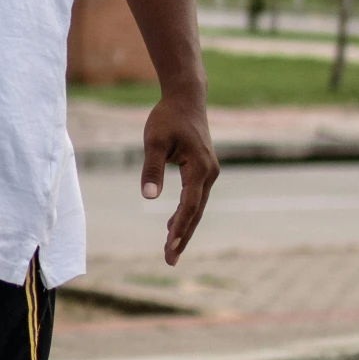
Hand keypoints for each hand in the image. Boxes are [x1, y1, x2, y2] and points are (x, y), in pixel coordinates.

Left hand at [139, 90, 219, 265]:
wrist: (186, 98)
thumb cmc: (168, 117)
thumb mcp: (154, 141)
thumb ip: (151, 169)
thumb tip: (149, 198)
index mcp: (200, 169)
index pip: (189, 206)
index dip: (179, 228)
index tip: (169, 246)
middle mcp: (209, 174)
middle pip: (196, 212)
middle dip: (183, 237)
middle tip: (170, 261)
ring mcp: (209, 173)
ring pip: (197, 207)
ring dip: (184, 228)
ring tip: (171, 250)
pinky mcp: (203, 170)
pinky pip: (195, 198)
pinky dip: (185, 214)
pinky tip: (173, 226)